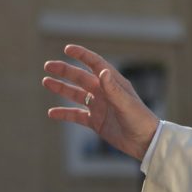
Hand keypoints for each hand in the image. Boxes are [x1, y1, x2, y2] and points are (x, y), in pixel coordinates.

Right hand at [43, 44, 159, 160]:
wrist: (145, 142)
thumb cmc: (140, 120)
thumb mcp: (126, 104)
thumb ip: (113, 89)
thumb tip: (101, 71)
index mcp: (114, 83)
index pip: (95, 64)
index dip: (82, 55)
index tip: (67, 49)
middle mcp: (105, 92)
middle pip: (81, 77)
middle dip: (65, 71)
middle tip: (48, 66)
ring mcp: (99, 106)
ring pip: (76, 94)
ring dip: (61, 88)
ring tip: (45, 81)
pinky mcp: (96, 122)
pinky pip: (76, 115)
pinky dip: (64, 113)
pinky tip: (51, 112)